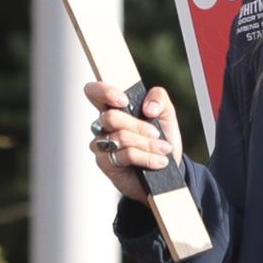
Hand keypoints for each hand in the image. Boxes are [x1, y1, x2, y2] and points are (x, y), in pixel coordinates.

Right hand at [82, 81, 180, 203]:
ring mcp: (102, 144)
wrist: (167, 169)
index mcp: (116, 109)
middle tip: (156, 133)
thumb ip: (159, 98)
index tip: (124, 101)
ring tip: (163, 150)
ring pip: (120, 137)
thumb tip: (148, 108)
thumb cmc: (162, 139)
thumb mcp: (166, 114)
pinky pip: (125, 154)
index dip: (104, 92)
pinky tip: (158, 161)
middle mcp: (104, 125)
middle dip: (138, 126)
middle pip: (110, 117)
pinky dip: (146, 157)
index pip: (95, 93)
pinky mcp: (105, 163)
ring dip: (147, 144)